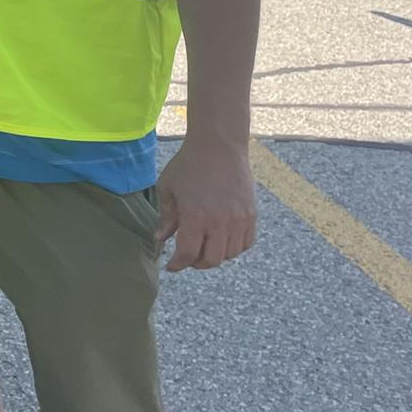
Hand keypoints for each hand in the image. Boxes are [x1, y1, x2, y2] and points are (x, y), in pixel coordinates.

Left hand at [156, 132, 257, 271]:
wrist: (219, 145)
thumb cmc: (188, 164)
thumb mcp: (168, 188)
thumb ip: (166, 217)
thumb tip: (160, 238)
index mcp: (195, 217)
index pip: (187, 254)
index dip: (177, 264)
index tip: (171, 266)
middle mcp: (219, 222)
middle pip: (210, 260)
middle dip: (195, 263)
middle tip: (187, 257)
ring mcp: (238, 220)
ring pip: (230, 254)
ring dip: (215, 256)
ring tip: (204, 247)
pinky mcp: (251, 214)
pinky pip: (246, 243)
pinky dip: (234, 248)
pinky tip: (222, 240)